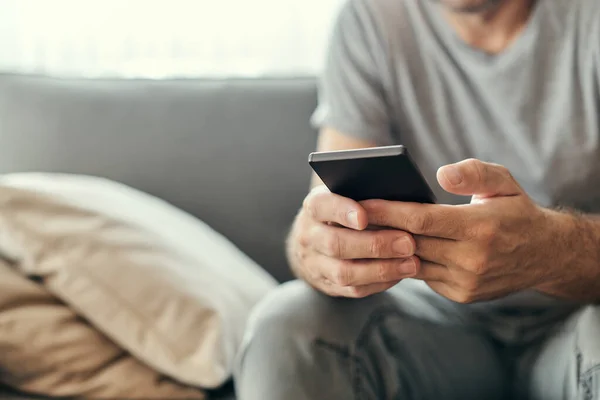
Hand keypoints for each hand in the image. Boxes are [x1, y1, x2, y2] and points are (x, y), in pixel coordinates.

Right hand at [288, 186, 419, 297]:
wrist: (314, 242)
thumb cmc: (341, 212)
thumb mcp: (344, 196)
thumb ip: (364, 195)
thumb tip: (400, 197)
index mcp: (314, 206)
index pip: (322, 206)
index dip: (342, 211)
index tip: (364, 217)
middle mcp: (309, 235)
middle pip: (336, 244)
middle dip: (375, 245)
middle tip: (408, 243)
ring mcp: (314, 263)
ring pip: (344, 272)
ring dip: (381, 269)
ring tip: (411, 264)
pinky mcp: (326, 284)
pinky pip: (353, 289)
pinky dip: (379, 283)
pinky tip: (400, 274)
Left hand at [362, 159, 566, 303]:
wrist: (545, 255)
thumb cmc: (516, 210)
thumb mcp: (503, 181)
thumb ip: (473, 173)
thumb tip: (440, 174)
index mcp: (480, 227)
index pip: (421, 219)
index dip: (387, 211)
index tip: (360, 202)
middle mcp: (472, 258)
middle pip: (410, 243)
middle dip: (378, 229)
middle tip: (350, 217)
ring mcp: (466, 281)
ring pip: (413, 264)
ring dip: (386, 250)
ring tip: (361, 233)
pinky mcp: (462, 295)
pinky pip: (424, 277)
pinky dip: (406, 263)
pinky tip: (388, 250)